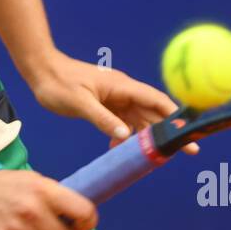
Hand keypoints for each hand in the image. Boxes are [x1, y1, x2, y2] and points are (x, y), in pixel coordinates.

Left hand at [27, 49, 200, 154]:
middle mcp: (123, 92)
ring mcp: (115, 99)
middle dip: (168, 132)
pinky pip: (122, 123)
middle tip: (187, 151)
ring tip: (153, 158)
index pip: (155, 101)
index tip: (188, 132)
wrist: (41, 71)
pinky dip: (124, 137)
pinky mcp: (105, 106)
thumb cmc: (59, 83)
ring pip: (139, 120)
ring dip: (145, 138)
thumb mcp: (79, 103)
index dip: (174, 117)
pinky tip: (117, 149)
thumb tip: (125, 136)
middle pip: (153, 113)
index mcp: (122, 86)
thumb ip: (102, 119)